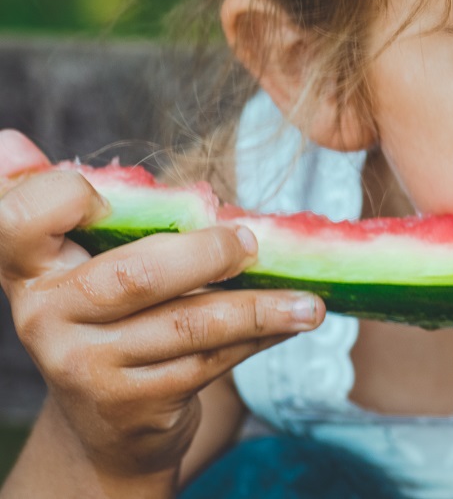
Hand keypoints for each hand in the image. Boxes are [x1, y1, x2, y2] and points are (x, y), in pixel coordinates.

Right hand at [0, 129, 323, 481]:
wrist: (106, 426)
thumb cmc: (104, 317)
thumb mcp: (77, 263)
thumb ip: (61, 207)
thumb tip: (9, 140)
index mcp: (29, 266)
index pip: (16, 219)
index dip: (56, 199)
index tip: (100, 195)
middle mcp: (45, 316)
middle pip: (134, 275)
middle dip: (208, 255)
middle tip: (254, 242)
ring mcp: (86, 366)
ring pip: (188, 325)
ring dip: (259, 307)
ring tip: (308, 301)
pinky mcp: (131, 404)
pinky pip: (209, 362)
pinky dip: (259, 337)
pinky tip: (291, 322)